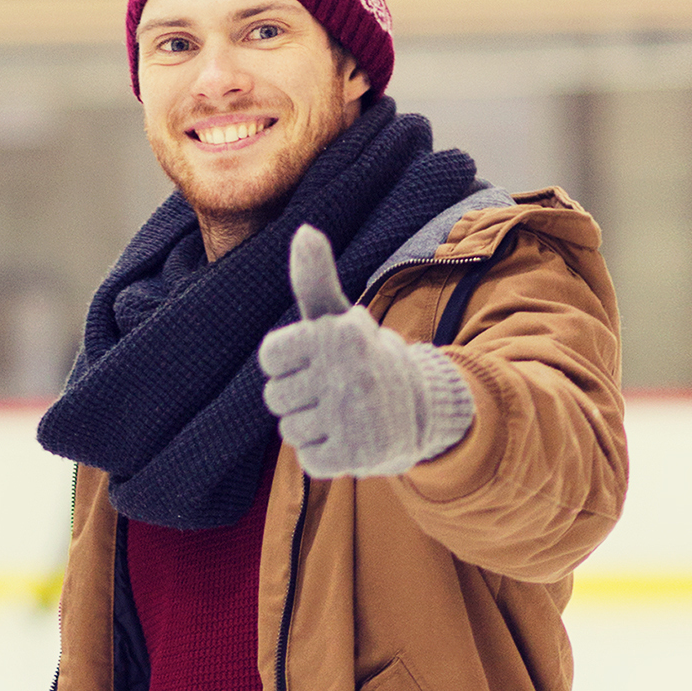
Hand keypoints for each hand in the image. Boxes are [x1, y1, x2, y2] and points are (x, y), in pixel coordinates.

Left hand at [258, 225, 473, 482]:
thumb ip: (314, 280)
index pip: (270, 356)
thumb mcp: (339, 318)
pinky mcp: (357, 455)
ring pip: (290, 430)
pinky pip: (309, 460)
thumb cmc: (362, 358)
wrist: (421, 407)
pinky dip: (324, 455)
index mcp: (339, 335)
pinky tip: (349, 438)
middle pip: (275, 397)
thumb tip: (304, 230)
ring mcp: (354, 416)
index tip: (313, 360)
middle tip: (333, 390)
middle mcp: (348, 373)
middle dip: (297, 398)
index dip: (285, 363)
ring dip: (310, 427)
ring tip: (342, 414)